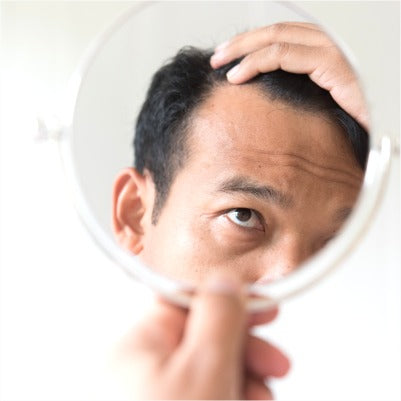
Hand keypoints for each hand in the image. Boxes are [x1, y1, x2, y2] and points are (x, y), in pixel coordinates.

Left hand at [111, 276, 289, 399]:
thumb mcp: (204, 368)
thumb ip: (218, 316)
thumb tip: (226, 281)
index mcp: (140, 343)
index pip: (190, 301)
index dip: (232, 301)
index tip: (266, 306)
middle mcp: (142, 366)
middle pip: (205, 336)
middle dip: (247, 348)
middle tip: (274, 365)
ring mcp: (154, 391)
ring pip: (210, 368)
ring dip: (245, 377)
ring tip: (261, 398)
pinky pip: (204, 390)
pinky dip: (232, 394)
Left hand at [210, 22, 368, 130]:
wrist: (390, 126)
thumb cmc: (358, 118)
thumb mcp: (321, 102)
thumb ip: (300, 93)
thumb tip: (272, 103)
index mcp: (325, 51)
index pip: (283, 38)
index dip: (254, 45)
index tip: (231, 59)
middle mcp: (328, 44)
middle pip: (276, 31)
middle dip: (242, 42)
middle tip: (218, 56)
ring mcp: (331, 50)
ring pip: (276, 38)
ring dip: (242, 49)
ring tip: (220, 63)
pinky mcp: (330, 63)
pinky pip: (283, 55)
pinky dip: (255, 62)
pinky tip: (237, 75)